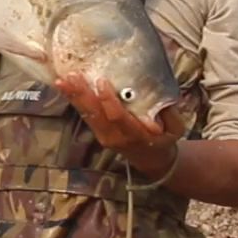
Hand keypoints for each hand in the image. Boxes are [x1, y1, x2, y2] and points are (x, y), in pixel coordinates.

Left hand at [54, 74, 180, 175]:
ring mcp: (104, 136)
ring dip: (73, 97)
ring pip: (87, 115)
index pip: (118, 118)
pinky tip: (66, 87)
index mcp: (135, 135)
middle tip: (72, 77)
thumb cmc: (165, 139)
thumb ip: (169, 114)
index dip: (109, 101)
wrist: (153, 160)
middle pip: (96, 115)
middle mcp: (115, 137)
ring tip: (62, 80)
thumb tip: (160, 96)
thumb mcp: (176, 129)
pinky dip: (75, 101)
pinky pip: (86, 115)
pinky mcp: (98, 132)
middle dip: (83, 95)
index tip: (102, 81)